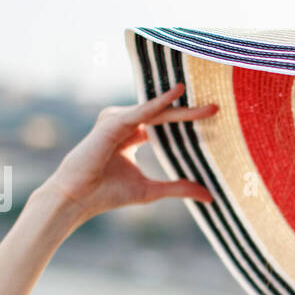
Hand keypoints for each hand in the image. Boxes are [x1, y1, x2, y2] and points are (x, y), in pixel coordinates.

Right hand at [41, 82, 217, 224]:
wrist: (78, 198)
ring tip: (206, 107)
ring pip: (155, 111)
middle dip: (189, 111)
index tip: (213, 118)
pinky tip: (176, 96)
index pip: (164, 123)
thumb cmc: (108, 194)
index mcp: (133, 135)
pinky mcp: (111, 122)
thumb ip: (179, 188)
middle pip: (163, 114)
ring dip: (179, 107)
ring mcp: (117, 120)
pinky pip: (140, 112)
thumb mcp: (151, 191)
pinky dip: (158, 104)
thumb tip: (210, 196)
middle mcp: (125, 123)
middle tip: (217, 108)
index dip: (187, 121)